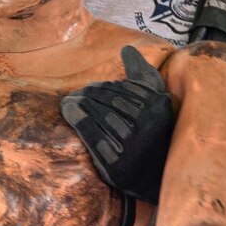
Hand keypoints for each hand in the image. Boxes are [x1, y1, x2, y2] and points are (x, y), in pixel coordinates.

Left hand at [60, 45, 173, 202]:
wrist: (156, 178)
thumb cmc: (154, 134)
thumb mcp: (157, 103)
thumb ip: (143, 75)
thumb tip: (126, 48)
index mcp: (157, 107)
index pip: (122, 89)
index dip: (102, 87)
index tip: (90, 88)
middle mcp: (147, 124)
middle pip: (108, 101)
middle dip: (87, 95)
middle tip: (74, 95)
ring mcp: (132, 145)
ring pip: (98, 114)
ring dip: (78, 104)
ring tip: (68, 102)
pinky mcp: (117, 164)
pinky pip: (92, 134)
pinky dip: (77, 119)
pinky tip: (68, 111)